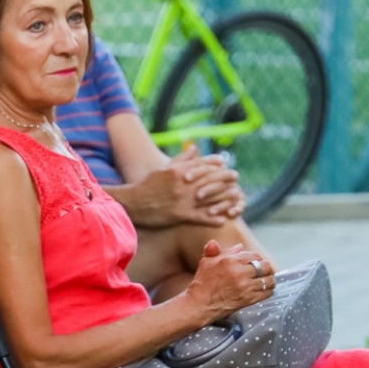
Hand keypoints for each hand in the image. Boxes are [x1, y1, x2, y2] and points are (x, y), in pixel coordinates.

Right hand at [122, 147, 243, 226]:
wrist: (132, 204)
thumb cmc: (147, 186)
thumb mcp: (162, 169)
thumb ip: (180, 159)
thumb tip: (194, 148)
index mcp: (177, 171)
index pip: (201, 164)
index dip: (215, 163)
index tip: (224, 163)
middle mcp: (182, 184)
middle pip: (209, 179)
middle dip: (225, 177)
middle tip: (236, 177)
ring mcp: (182, 200)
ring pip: (210, 198)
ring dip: (225, 198)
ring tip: (236, 197)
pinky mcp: (180, 215)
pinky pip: (201, 217)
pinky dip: (213, 219)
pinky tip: (223, 219)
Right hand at [182, 240, 274, 320]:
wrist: (199, 304)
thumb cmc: (202, 283)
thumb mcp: (207, 262)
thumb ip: (220, 251)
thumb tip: (238, 246)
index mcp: (230, 260)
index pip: (255, 255)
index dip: (257, 258)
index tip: (256, 263)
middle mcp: (239, 272)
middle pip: (265, 266)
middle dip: (266, 268)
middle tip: (263, 271)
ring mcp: (245, 286)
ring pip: (269, 280)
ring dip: (269, 280)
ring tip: (265, 281)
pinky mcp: (248, 299)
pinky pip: (267, 293)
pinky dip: (267, 291)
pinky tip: (263, 290)